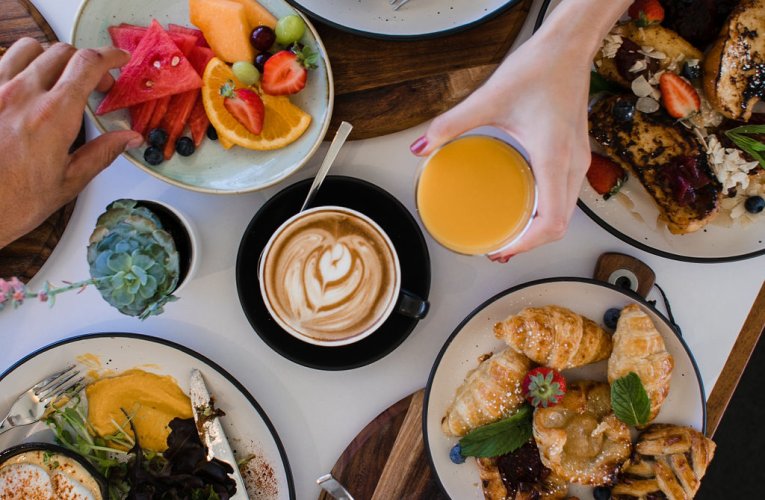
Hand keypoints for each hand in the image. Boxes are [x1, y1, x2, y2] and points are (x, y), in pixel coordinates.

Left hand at [0, 39, 141, 248]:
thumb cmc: (11, 202)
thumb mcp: (68, 182)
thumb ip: (102, 152)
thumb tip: (129, 139)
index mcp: (53, 116)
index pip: (87, 65)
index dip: (109, 56)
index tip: (119, 59)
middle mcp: (22, 95)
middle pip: (61, 52)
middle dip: (85, 62)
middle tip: (94, 84)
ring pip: (28, 48)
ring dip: (50, 58)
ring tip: (58, 79)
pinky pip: (0, 62)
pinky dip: (19, 66)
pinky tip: (25, 87)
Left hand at [410, 0, 630, 260]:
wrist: (570, 45)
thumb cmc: (540, 68)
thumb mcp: (489, 98)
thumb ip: (451, 124)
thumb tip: (422, 145)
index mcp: (554, 158)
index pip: (550, 222)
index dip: (527, 245)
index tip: (502, 249)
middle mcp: (573, 164)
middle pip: (559, 223)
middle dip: (529, 242)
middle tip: (499, 248)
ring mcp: (578, 159)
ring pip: (565, 211)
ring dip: (538, 228)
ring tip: (510, 234)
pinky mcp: (576, 152)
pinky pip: (565, 194)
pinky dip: (546, 209)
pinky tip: (525, 205)